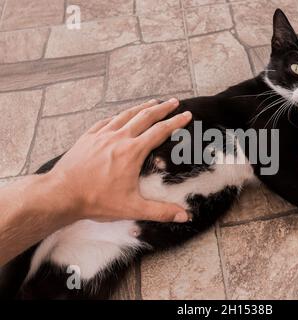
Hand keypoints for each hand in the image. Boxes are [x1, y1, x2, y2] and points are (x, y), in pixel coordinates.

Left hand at [44, 98, 191, 222]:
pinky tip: (121, 115)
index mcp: (133, 152)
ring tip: (152, 102)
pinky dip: (119, 116)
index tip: (187, 115)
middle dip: (162, 108)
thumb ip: (161, 212)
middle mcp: (119, 138)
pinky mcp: (88, 137)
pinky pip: (107, 121)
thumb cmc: (96, 200)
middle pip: (145, 117)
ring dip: (141, 107)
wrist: (61, 194)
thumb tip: (185, 216)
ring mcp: (102, 135)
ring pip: (126, 115)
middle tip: (174, 101)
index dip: (176, 122)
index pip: (160, 131)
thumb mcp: (133, 208)